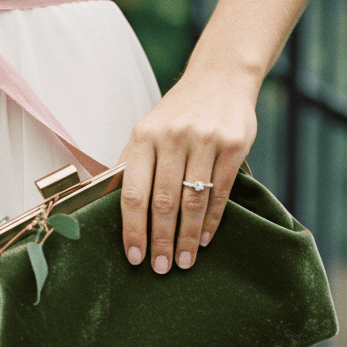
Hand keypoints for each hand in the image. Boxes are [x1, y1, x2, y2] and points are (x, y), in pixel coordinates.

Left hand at [116, 66, 257, 271]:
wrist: (220, 78)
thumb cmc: (178, 113)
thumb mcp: (147, 130)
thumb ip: (133, 165)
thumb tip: (113, 209)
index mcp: (144, 137)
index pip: (133, 192)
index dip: (133, 229)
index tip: (135, 256)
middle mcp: (173, 137)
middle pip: (164, 202)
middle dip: (161, 240)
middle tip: (161, 268)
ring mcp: (205, 140)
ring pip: (193, 201)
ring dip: (186, 237)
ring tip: (183, 261)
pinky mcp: (233, 146)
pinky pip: (221, 193)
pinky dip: (211, 221)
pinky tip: (203, 239)